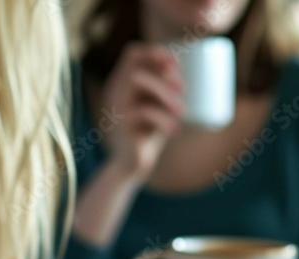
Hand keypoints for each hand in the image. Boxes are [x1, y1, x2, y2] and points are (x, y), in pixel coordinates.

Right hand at [102, 43, 184, 179]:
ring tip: (181, 112)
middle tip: (183, 93)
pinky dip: (164, 119)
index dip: (154, 52)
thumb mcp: (158, 107)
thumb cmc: (148, 133)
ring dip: (164, 91)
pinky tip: (175, 131)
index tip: (176, 63)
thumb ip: (163, 88)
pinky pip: (143, 111)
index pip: (132, 54)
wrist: (132, 165)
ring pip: (136, 79)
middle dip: (165, 76)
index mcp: (122, 83)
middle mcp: (115, 91)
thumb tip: (175, 70)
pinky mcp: (121, 125)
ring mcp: (116, 106)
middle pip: (138, 64)